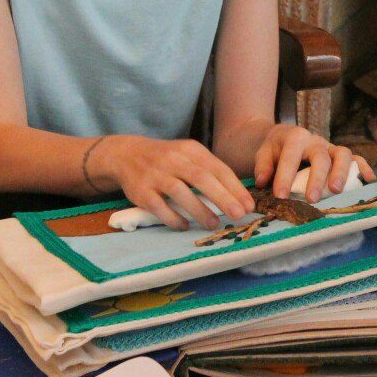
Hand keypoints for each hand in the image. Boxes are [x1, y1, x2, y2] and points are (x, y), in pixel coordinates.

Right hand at [91, 135, 254, 230]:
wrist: (127, 154)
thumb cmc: (167, 159)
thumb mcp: (188, 155)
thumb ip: (210, 171)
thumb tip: (238, 196)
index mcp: (190, 150)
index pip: (217, 168)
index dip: (235, 188)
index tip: (249, 205)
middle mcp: (173, 159)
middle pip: (201, 178)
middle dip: (223, 197)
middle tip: (239, 215)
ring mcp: (156, 175)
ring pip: (180, 192)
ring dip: (199, 210)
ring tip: (215, 225)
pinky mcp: (141, 191)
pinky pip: (159, 206)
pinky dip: (173, 218)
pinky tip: (185, 226)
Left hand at [253, 124, 376, 202]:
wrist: (284, 137)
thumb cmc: (275, 149)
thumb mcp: (263, 153)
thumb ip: (263, 165)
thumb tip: (263, 181)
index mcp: (295, 138)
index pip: (290, 157)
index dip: (285, 177)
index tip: (280, 196)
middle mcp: (315, 141)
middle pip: (320, 157)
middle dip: (316, 178)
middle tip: (311, 199)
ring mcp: (330, 147)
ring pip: (342, 154)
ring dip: (341, 173)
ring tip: (336, 191)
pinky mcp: (340, 155)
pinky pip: (356, 158)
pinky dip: (364, 168)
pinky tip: (369, 180)